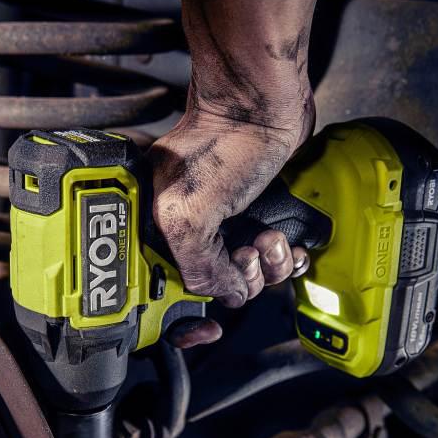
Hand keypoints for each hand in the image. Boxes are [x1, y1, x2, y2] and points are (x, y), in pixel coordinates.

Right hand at [150, 93, 313, 348]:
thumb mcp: (189, 215)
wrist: (263, 106)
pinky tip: (284, 241)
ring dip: (267, 268)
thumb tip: (225, 294)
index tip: (203, 332)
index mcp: (153, 230)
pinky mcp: (253, 217)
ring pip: (245, 277)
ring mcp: (220, 226)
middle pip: (210, 290)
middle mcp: (182, 231)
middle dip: (238, 282)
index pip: (158, 292)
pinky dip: (283, 259)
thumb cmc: (220, 144)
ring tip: (268, 238)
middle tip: (244, 253)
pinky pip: (268, 260)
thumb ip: (198, 267)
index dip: (180, 320)